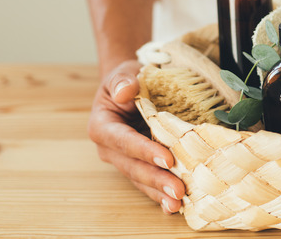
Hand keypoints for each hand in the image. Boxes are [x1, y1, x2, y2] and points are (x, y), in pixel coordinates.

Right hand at [87, 60, 184, 213]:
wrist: (131, 88)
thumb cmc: (127, 79)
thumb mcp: (124, 73)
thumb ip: (122, 81)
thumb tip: (127, 91)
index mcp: (102, 126)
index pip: (123, 141)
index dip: (144, 151)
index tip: (166, 159)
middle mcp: (110, 148)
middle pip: (133, 167)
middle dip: (156, 180)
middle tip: (178, 190)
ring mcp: (125, 160)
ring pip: (141, 179)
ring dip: (159, 192)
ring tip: (177, 204)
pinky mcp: (140, 165)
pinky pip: (149, 182)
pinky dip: (161, 194)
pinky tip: (176, 206)